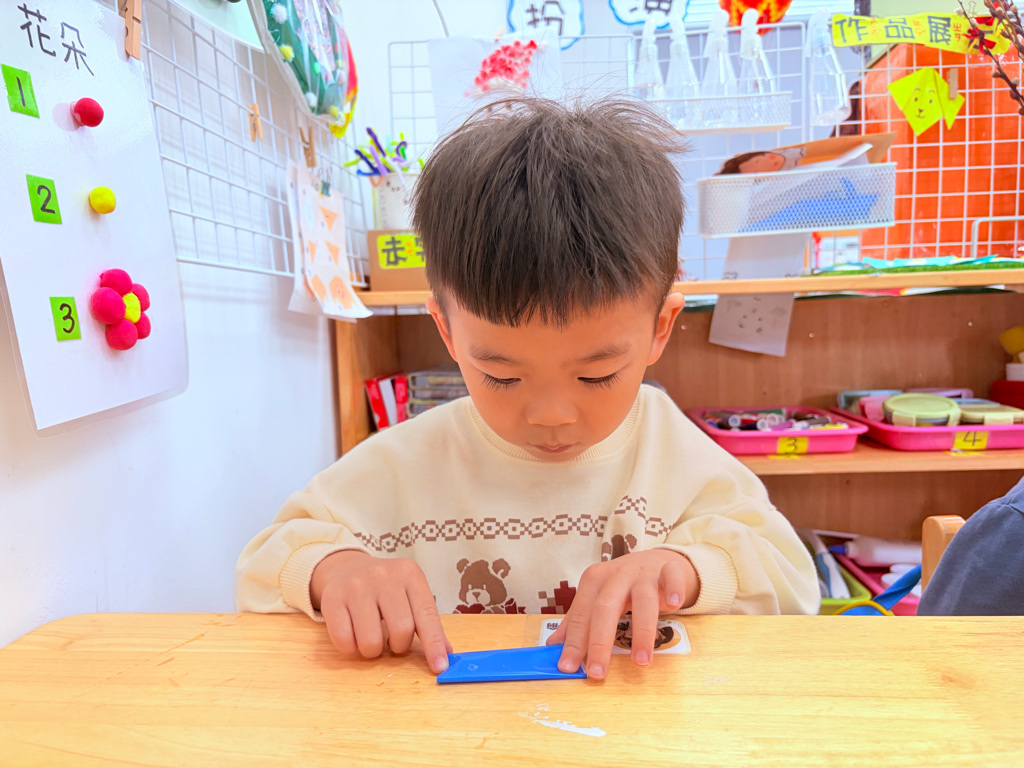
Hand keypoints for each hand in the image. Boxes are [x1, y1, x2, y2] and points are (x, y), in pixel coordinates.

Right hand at [310, 551, 452, 673]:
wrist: (346, 568)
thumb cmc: (385, 588)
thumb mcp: (411, 595)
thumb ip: (428, 623)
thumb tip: (446, 655)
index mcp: (410, 574)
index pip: (427, 615)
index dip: (434, 644)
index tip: (439, 667)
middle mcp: (384, 576)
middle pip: (401, 630)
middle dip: (398, 646)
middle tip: (392, 641)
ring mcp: (357, 585)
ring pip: (371, 641)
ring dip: (373, 650)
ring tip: (372, 637)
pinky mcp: (333, 598)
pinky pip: (344, 641)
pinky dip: (351, 648)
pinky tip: (353, 633)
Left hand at [547, 549, 698, 679]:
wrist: (655, 561)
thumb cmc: (623, 584)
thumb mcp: (597, 597)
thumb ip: (578, 620)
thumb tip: (553, 646)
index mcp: (594, 582)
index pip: (580, 616)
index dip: (573, 642)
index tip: (568, 667)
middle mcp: (616, 576)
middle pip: (605, 609)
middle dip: (599, 642)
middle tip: (597, 672)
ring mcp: (643, 573)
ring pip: (642, 600)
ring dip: (641, 631)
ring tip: (640, 661)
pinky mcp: (668, 570)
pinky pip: (671, 578)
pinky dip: (673, 589)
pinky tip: (673, 604)